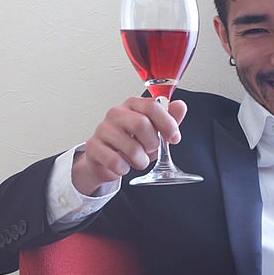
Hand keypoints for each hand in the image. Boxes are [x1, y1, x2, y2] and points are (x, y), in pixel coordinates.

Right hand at [71, 96, 187, 195]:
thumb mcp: (154, 132)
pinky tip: (122, 166)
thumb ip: (169, 120)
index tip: (174, 138)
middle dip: (152, 144)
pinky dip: (125, 169)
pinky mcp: (93, 147)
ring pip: (131, 148)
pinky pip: (116, 162)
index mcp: (132, 105)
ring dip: (140, 161)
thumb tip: (180, 106)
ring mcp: (102, 129)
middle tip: (150, 150)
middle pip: (142, 124)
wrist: (106, 160)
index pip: (153, 106)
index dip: (168, 124)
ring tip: (136, 160)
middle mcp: (116, 113)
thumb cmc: (131, 143)